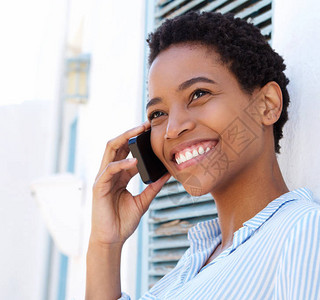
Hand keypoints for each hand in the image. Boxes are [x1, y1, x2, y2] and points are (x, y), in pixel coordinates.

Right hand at [90, 121, 169, 246]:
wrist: (112, 239)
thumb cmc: (123, 221)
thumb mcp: (143, 201)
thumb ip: (153, 187)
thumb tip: (167, 174)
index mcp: (121, 174)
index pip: (128, 151)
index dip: (139, 140)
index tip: (153, 131)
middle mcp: (111, 173)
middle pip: (117, 145)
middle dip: (131, 133)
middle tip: (147, 124)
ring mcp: (103, 178)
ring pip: (110, 150)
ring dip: (124, 138)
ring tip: (139, 132)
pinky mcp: (99, 187)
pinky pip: (109, 170)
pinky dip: (121, 164)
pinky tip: (134, 162)